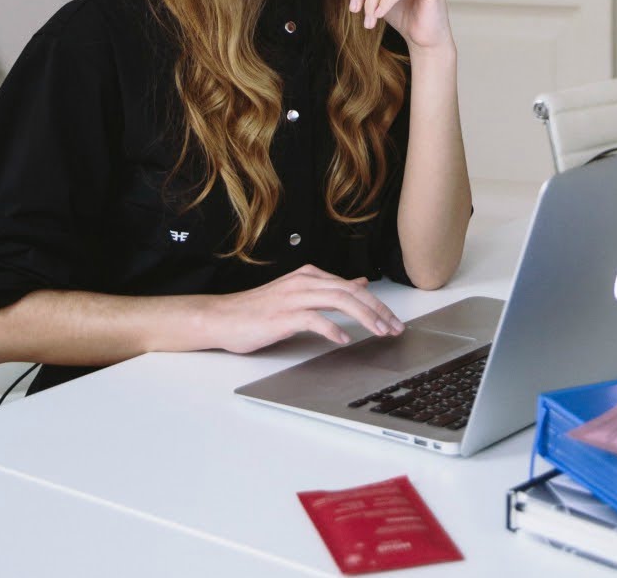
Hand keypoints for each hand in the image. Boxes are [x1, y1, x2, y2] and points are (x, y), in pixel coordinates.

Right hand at [207, 265, 404, 353]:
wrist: (222, 317)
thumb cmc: (258, 310)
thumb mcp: (299, 293)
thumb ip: (329, 289)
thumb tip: (359, 283)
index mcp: (310, 276)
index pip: (352, 288)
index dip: (377, 304)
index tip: (393, 321)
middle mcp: (305, 282)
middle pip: (351, 293)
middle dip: (378, 310)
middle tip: (395, 328)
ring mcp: (294, 298)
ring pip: (339, 301)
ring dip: (364, 318)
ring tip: (379, 332)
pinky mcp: (282, 316)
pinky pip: (314, 319)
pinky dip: (332, 329)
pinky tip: (344, 340)